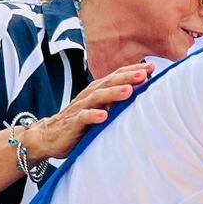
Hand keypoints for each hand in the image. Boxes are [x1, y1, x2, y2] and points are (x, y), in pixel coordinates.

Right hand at [21, 65, 151, 161]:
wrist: (49, 136)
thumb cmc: (81, 122)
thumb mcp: (101, 109)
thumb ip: (116, 102)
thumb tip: (141, 96)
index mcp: (98, 91)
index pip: (117, 76)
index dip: (133, 71)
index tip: (153, 67)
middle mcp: (90, 96)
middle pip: (110, 82)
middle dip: (128, 77)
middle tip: (145, 74)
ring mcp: (81, 108)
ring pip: (98, 97)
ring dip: (114, 93)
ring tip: (129, 91)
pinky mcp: (73, 123)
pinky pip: (83, 118)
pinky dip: (93, 116)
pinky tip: (104, 116)